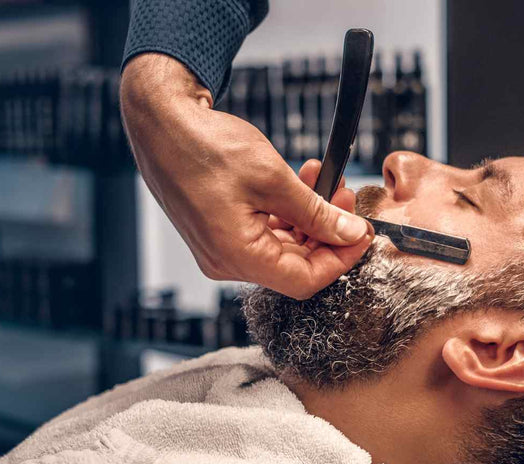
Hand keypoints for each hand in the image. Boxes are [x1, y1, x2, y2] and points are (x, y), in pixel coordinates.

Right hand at [120, 53, 372, 298]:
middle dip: (327, 232)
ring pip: (281, 248)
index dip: (342, 258)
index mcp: (237, 256)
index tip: (362, 232)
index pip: (305, 280)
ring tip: (324, 180)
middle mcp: (225, 261)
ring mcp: (220, 248)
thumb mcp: (273, 178)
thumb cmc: (205, 146)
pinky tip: (299, 185)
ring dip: (309, 218)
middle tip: (345, 195)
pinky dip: (286, 213)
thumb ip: (316, 213)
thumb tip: (349, 233)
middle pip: (295, 265)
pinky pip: (263, 234)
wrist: (160, 122)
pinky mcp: (218, 231)